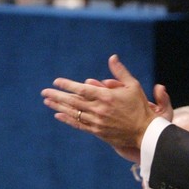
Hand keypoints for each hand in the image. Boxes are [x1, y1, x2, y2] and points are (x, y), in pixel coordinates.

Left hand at [41, 54, 172, 161]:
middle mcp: (99, 109)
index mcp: (106, 96)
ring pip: (73, 113)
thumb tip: (112, 57)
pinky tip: (58, 115)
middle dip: (57, 96)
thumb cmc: (140, 106)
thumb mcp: (133, 85)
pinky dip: (67, 120)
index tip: (57, 81)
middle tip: (44, 92)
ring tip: (47, 101)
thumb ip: (120, 71)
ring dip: (58, 107)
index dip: (67, 85)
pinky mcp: (97, 132)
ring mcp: (97, 122)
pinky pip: (79, 125)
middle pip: (73, 101)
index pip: (81, 89)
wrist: (145, 132)